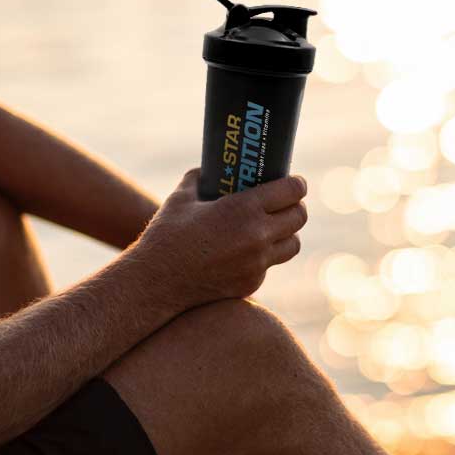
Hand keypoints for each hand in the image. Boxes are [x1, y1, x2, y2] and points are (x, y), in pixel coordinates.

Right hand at [133, 168, 306, 306]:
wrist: (156, 283)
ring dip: (288, 233)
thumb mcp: (181, 199)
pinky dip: (264, 257)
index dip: (297, 184)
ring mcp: (257, 263)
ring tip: (276, 228)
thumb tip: (208, 170)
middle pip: (299, 217)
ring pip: (293, 244)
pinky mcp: (252, 283)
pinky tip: (248, 251)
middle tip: (288, 203)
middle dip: (297, 207)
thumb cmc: (166, 236)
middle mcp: (257, 236)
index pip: (291, 191)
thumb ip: (199, 179)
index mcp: (243, 209)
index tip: (296, 182)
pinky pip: (269, 265)